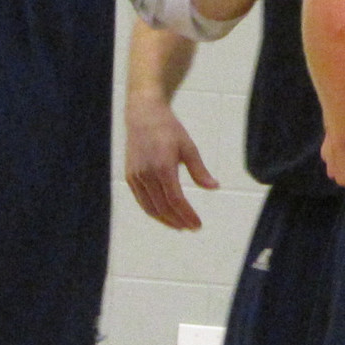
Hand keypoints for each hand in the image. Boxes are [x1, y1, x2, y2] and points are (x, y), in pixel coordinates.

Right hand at [124, 97, 216, 230]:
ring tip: (180, 226)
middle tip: (192, 228)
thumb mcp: (189, 148)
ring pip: (150, 207)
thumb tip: (214, 187)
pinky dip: (153, 211)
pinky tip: (165, 215)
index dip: (187, 215)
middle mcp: (146, 174)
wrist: (143, 116)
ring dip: (166, 220)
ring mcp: (136, 176)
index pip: (176, 199)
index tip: (197, 224)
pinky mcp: (130, 177)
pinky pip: (142, 200)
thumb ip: (200, 171)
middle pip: (163, 207)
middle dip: (178, 220)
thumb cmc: (169, 130)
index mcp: (163, 167)